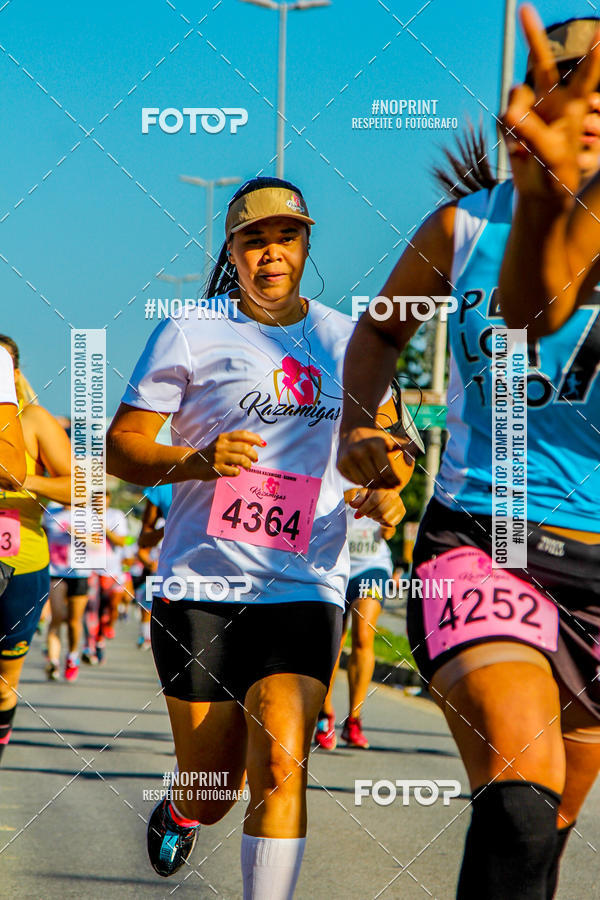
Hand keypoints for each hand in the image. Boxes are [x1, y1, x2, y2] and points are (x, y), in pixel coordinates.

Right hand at [194, 430, 265, 479]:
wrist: (193, 463)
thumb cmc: (212, 453)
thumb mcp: (222, 443)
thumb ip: (237, 441)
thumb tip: (256, 441)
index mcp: (223, 437)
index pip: (243, 434)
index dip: (255, 438)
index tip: (263, 444)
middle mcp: (221, 446)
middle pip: (245, 448)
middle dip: (254, 455)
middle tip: (255, 459)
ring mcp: (218, 458)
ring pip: (242, 460)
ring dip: (248, 464)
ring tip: (248, 466)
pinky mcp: (217, 469)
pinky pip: (235, 471)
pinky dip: (238, 472)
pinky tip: (236, 471)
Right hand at [337, 427, 414, 488]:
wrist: (353, 429)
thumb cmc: (376, 436)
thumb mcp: (394, 439)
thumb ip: (408, 448)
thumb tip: (409, 463)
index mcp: (373, 446)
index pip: (386, 472)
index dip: (394, 481)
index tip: (398, 483)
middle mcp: (358, 452)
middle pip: (376, 479)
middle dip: (386, 485)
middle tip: (391, 486)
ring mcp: (347, 460)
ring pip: (365, 482)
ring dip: (375, 486)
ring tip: (382, 484)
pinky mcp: (340, 465)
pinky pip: (355, 481)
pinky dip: (363, 483)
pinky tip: (370, 479)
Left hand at [347, 487, 405, 527]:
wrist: (384, 495)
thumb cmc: (371, 494)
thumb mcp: (363, 494)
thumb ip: (358, 499)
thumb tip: (352, 504)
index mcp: (384, 487)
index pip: (374, 501)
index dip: (364, 509)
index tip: (356, 515)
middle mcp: (394, 495)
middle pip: (381, 511)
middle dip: (370, 514)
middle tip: (366, 513)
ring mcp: (400, 503)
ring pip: (386, 518)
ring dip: (376, 518)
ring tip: (373, 513)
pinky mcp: (402, 512)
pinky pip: (391, 523)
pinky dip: (382, 522)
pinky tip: (380, 517)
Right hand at [501, 5, 599, 201]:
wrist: (542, 190)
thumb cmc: (557, 174)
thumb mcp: (550, 155)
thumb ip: (532, 133)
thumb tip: (510, 113)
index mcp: (572, 106)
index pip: (585, 75)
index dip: (593, 53)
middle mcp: (553, 100)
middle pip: (542, 63)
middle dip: (533, 36)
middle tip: (523, 8)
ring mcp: (532, 109)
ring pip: (515, 96)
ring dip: (516, 117)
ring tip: (524, 144)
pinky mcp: (514, 121)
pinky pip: (503, 118)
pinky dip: (508, 137)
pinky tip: (520, 151)